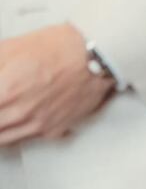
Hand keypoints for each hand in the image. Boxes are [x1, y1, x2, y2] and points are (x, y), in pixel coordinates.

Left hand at [0, 24, 114, 145]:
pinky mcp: (53, 130)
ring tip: (2, 117)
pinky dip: (16, 134)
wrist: (95, 57)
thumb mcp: (9, 48)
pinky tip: (15, 124)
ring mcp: (37, 125)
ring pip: (3, 140)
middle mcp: (19, 113)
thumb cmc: (58, 48)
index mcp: (4, 90)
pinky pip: (26, 140)